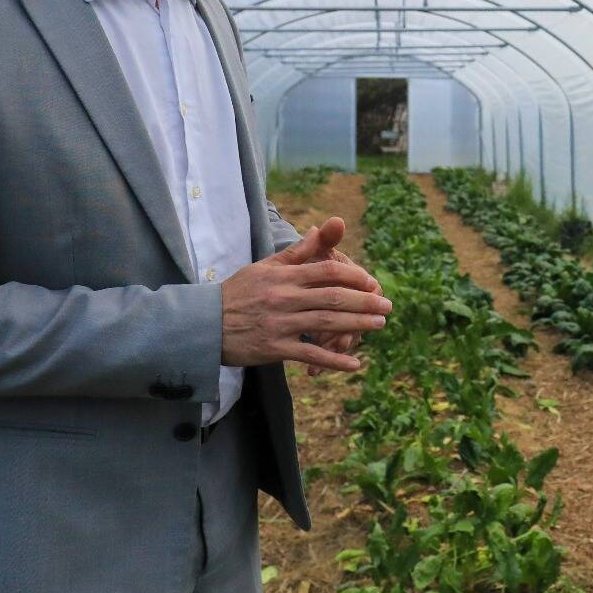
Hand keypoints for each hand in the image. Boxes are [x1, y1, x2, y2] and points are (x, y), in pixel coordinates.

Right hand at [220, 218, 389, 372]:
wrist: (204, 324)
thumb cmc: (237, 293)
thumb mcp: (264, 266)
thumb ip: (296, 252)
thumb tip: (320, 229)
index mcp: (284, 276)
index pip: (327, 270)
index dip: (354, 276)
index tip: (371, 282)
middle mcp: (285, 298)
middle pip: (334, 297)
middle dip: (365, 301)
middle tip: (387, 305)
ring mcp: (281, 324)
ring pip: (327, 324)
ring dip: (358, 325)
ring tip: (379, 324)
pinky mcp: (275, 348)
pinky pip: (311, 355)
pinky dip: (334, 361)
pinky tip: (354, 364)